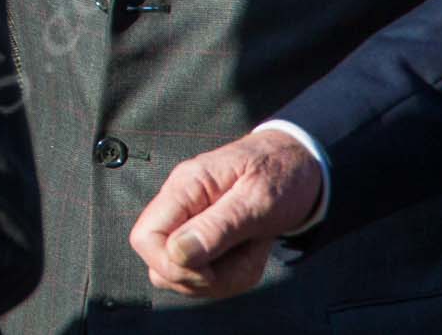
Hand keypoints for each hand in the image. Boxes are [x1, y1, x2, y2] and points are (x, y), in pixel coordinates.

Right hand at [128, 129, 323, 300]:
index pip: (144, 238)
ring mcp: (189, 224)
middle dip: (205, 278)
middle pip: (161, 266)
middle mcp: (179, 206)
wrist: (298, 164)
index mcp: (185, 188)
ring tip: (252, 250)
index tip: (212, 268)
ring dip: (224, 278)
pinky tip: (249, 252)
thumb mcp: (257, 199)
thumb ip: (217, 226)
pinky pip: (204, 276)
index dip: (173, 265)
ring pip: (183, 277)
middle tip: (244, 257)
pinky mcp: (203, 239)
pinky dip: (231, 276)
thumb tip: (176, 253)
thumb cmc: (279, 173)